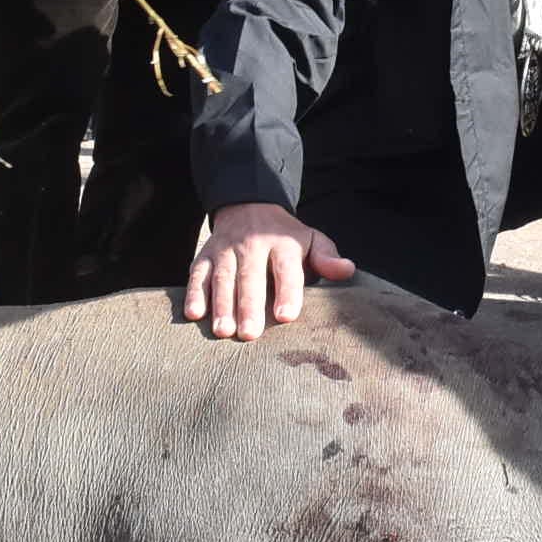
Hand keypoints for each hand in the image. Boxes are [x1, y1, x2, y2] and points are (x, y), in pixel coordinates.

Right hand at [184, 202, 356, 339]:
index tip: (285, 316)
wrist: (248, 206)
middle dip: (248, 306)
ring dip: (221, 305)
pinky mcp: (204, 256)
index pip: (286, 269)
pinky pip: (197, 274)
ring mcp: (225, 250)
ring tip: (223, 331)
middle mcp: (252, 245)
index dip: (287, 292)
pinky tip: (193, 314)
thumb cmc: (286, 236)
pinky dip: (194, 293)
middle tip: (249, 334)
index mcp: (283, 243)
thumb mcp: (311, 240)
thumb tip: (347, 270)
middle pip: (250, 277)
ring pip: (222, 278)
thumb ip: (326, 258)